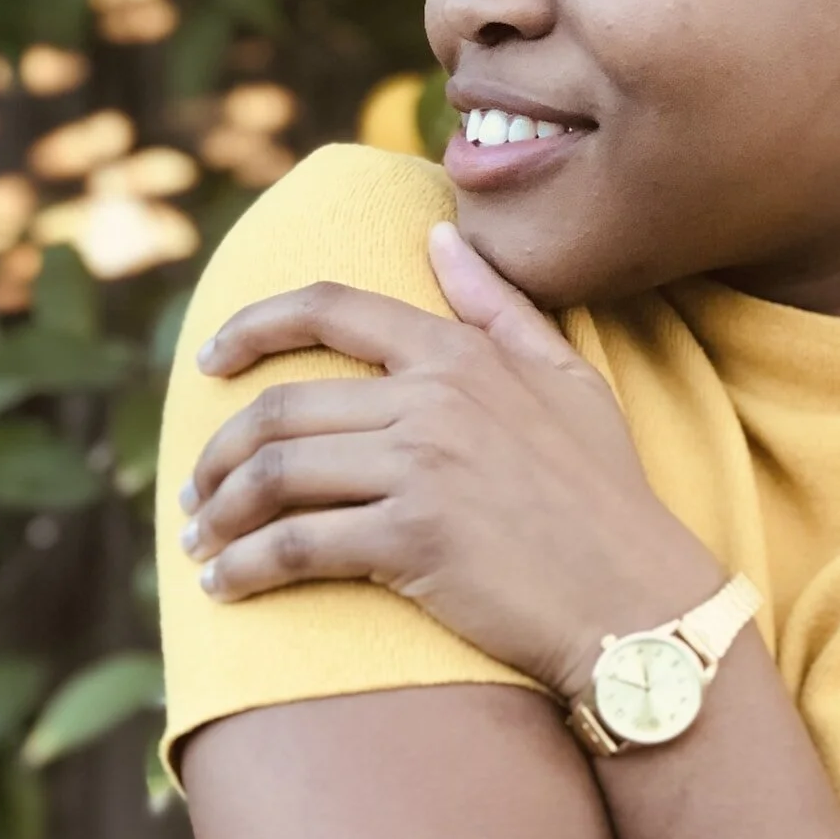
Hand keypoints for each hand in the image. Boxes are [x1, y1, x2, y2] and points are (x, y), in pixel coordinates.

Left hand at [179, 223, 723, 697]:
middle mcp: (434, 399)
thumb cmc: (609, 500)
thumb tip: (438, 237)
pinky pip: (293, 544)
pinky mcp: (411, 538)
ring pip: (275, 474)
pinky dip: (244, 567)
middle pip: (280, 408)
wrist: (640, 602)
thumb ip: (499, 308)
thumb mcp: (571, 383)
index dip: (251, 328)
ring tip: (204, 543)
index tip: (209, 363)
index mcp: (462, 354)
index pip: (329, 310)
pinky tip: (226, 587)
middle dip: (220, 454)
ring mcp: (421, 466)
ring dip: (220, 512)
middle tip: (199, 491)